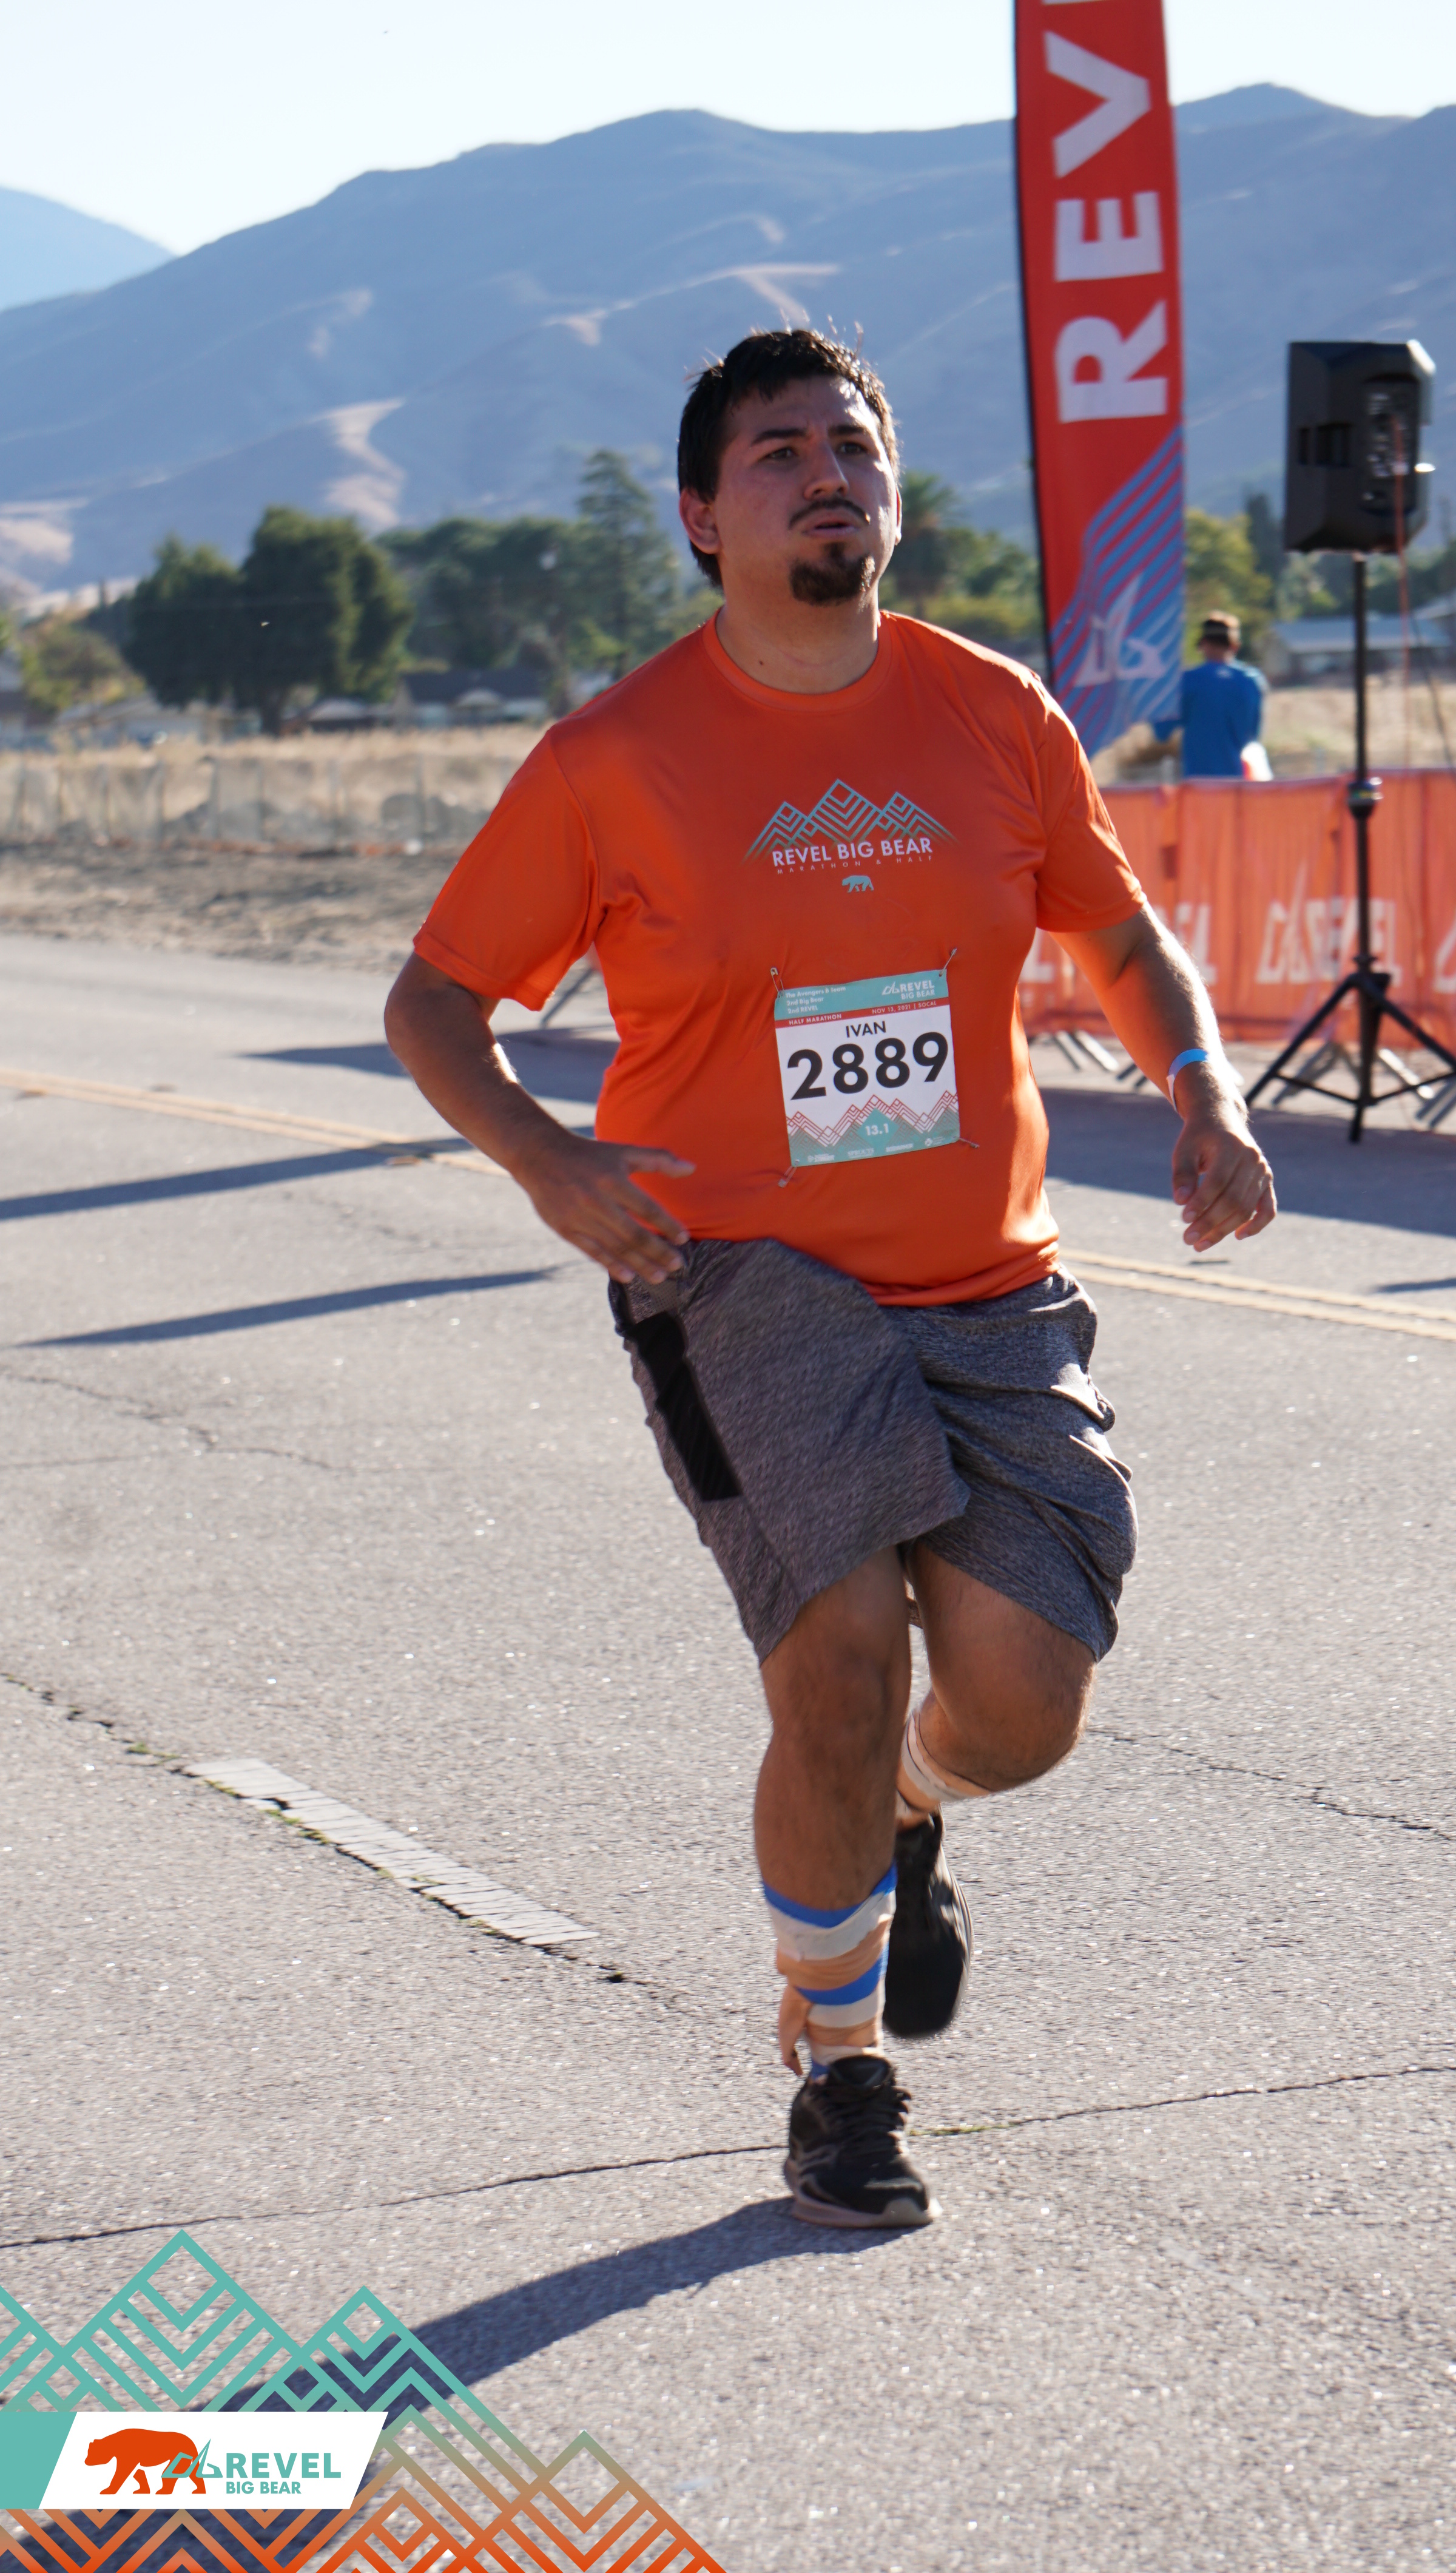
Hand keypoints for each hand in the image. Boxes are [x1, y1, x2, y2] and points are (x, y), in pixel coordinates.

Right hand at [514, 1130, 694, 1284]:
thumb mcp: (623, 1151)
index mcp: (613, 1179)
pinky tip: (628, 1276)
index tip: (683, 1239)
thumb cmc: (589, 1155)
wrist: (539, 1156)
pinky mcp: (564, 1228)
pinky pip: (591, 1251)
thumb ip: (659, 1159)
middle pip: (633, 1234)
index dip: (667, 1225)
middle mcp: (596, 1199)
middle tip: (677, 1266)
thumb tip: (691, 1168)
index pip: (647, 1208)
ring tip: (659, 1277)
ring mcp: (578, 1216)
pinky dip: (610, 1265)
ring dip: (639, 1264)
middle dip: (657, 1252)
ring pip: (614, 1247)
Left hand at [1172, 1108, 1275, 1250]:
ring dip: (1224, 1230)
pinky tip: (1238, 1236)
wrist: (1221, 1121)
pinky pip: (1268, 1208)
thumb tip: (1181, 1202)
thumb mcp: (1184, 1150)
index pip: (1217, 1182)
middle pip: (1233, 1200)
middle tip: (1188, 1239)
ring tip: (1200, 1244)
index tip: (1184, 1218)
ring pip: (1247, 1208)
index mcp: (1231, 1148)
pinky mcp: (1267, 1182)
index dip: (1201, 1203)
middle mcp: (1252, 1160)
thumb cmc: (1198, 1138)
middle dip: (1210, 1223)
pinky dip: (1257, 1225)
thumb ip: (1182, 1175)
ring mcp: (1263, 1172)